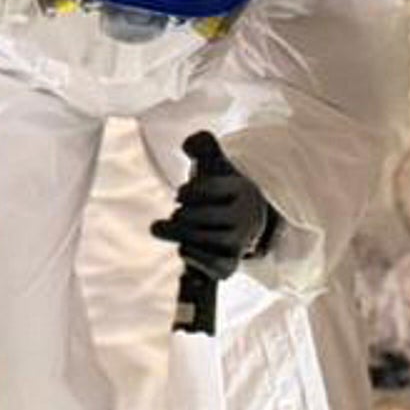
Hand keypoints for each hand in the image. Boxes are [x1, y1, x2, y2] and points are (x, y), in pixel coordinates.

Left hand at [152, 130, 280, 284]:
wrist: (236, 224)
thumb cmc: (217, 191)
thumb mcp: (213, 163)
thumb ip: (202, 144)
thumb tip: (188, 143)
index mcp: (242, 190)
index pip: (209, 188)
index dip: (188, 191)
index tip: (180, 195)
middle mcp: (245, 217)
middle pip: (200, 216)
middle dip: (180, 214)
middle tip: (175, 214)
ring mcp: (239, 244)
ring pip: (203, 240)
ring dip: (179, 233)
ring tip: (163, 227)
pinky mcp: (230, 266)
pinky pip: (213, 266)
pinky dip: (194, 258)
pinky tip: (183, 248)